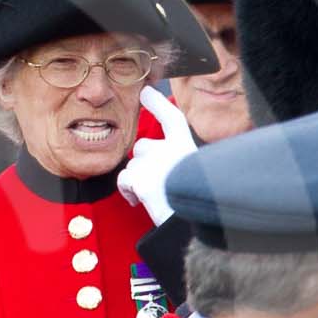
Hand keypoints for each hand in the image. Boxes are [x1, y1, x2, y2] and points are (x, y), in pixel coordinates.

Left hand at [116, 85, 197, 225]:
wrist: (192, 224)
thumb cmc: (194, 203)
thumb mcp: (193, 174)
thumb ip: (177, 162)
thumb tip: (153, 162)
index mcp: (188, 148)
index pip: (172, 119)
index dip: (158, 104)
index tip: (146, 92)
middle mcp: (172, 151)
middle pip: (142, 147)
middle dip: (142, 162)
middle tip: (152, 182)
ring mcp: (156, 164)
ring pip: (132, 166)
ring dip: (136, 180)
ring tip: (152, 196)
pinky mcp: (142, 180)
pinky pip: (124, 180)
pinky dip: (127, 191)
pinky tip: (138, 202)